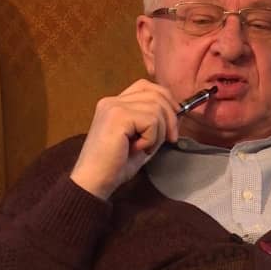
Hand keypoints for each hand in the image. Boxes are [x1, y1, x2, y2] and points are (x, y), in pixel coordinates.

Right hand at [70, 79, 179, 199]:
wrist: (93, 182)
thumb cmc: (115, 166)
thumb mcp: (140, 139)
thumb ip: (153, 122)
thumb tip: (177, 113)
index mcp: (115, 104)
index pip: (147, 86)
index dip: (165, 99)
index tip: (173, 121)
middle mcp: (112, 101)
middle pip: (156, 94)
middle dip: (171, 117)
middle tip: (171, 139)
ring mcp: (113, 106)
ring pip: (156, 108)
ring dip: (159, 132)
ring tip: (145, 147)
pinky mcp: (118, 116)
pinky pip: (151, 121)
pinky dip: (151, 138)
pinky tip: (137, 149)